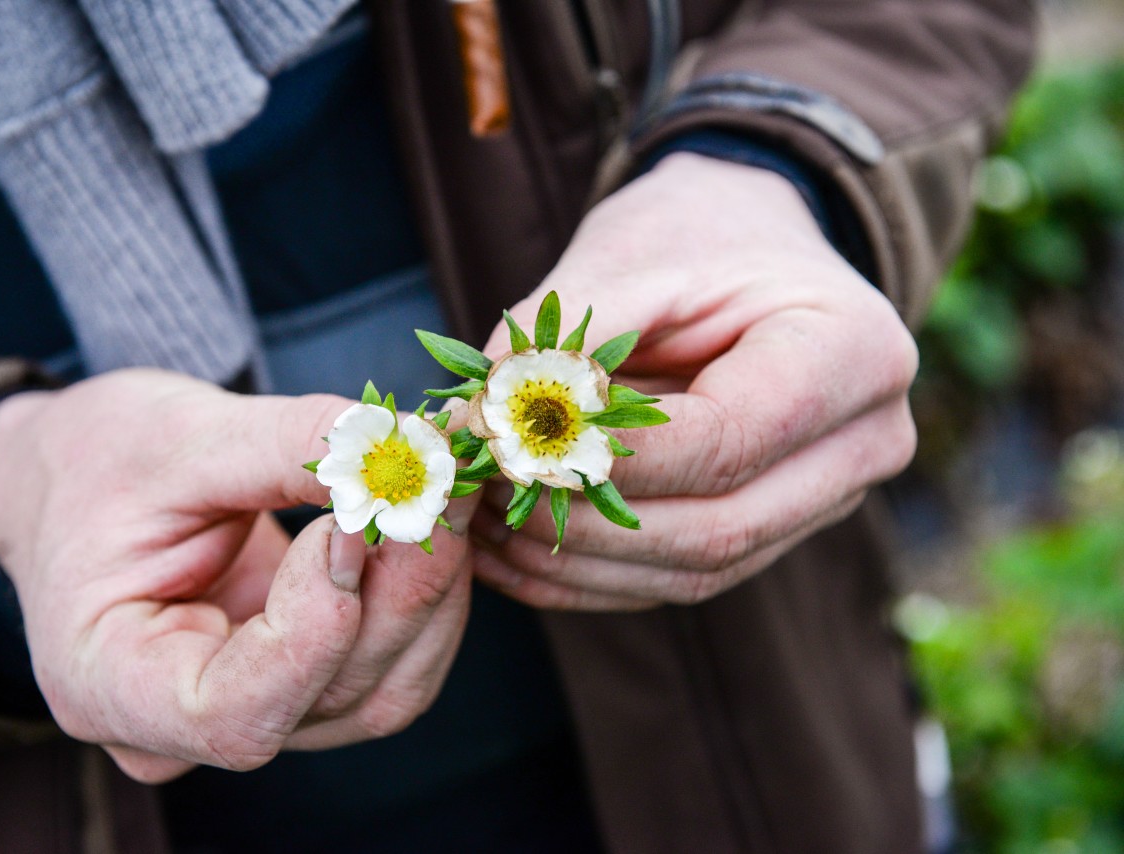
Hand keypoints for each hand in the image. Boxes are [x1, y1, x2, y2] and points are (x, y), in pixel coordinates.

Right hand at [0, 369, 473, 781]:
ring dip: (431, 585)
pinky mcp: (306, 684)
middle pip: (332, 695)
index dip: (316, 627)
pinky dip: (426, 590)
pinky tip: (434, 518)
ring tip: (446, 485)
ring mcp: (255, 713)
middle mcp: (183, 731)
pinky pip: (392, 661)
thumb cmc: (96, 458)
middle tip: (445, 479)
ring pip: (382, 687)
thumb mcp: (175, 436)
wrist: (75, 477)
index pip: (236, 714)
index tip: (349, 523)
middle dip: (404, 583)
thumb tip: (407, 446)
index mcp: (110, 686)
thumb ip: (291, 446)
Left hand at [470, 153, 917, 609]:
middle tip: (479, 493)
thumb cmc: (694, 232)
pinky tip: (510, 552)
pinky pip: (680, 575)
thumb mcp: (626, 258)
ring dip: (574, 561)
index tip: (504, 446)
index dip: (607, 460)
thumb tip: (474, 431)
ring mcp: (828, 496)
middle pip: (717, 528)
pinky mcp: (778, 526)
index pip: (723, 443)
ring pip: (694, 570)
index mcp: (853, 354)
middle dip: (581, 523)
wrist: (748, 242)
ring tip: (480, 524)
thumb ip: (556, 345)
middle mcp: (864, 442)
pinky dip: (589, 573)